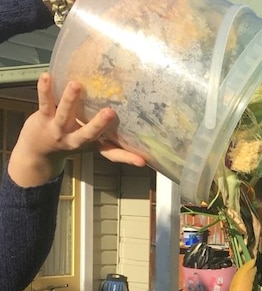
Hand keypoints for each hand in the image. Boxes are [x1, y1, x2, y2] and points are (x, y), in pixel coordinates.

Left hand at [7, 73, 145, 187]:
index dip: (127, 157)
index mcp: (90, 144)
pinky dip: (45, 89)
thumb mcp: (94, 147)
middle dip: (98, 124)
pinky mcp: (42, 117)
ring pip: (64, 114)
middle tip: (110, 112)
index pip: (111, 153)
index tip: (141, 160)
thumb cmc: (70, 143)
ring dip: (70, 100)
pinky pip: (45, 102)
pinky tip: (47, 76)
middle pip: (88, 133)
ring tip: (76, 85)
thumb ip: (114, 147)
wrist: (37, 150)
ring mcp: (58, 128)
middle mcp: (74, 139)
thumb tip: (142, 151)